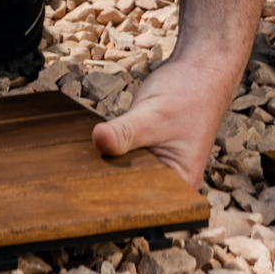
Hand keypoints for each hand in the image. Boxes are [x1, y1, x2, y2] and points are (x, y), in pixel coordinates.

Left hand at [91, 48, 240, 190]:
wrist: (199, 69)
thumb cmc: (188, 93)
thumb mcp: (153, 115)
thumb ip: (125, 132)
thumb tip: (99, 141)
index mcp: (180, 183)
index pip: (140, 204)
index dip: (113, 200)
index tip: (85, 193)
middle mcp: (171, 181)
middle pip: (130, 191)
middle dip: (106, 182)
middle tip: (76, 177)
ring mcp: (158, 166)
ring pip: (124, 173)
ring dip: (106, 165)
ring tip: (80, 163)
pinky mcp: (147, 152)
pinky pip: (123, 158)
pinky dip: (111, 151)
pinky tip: (94, 147)